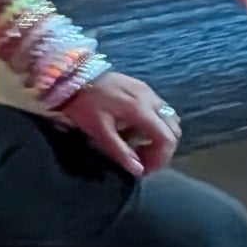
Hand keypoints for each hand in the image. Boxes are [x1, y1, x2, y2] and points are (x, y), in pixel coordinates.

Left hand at [53, 68, 181, 177]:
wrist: (73, 76)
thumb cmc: (84, 105)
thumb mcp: (99, 131)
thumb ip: (120, 151)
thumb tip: (138, 170)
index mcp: (141, 110)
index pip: (167, 138)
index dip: (161, 158)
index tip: (145, 171)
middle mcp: (150, 98)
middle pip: (173, 129)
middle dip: (162, 150)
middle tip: (143, 162)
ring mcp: (147, 91)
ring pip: (169, 118)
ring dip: (160, 137)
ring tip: (140, 149)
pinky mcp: (141, 87)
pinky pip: (159, 109)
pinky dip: (155, 125)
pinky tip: (136, 132)